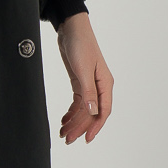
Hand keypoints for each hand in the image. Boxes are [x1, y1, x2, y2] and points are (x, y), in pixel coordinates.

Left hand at [55, 12, 113, 144]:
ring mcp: (89, 85)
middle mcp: (99, 86)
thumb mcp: (83, 69)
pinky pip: (78, 103)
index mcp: (105, 83)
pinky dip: (71, 112)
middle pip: (91, 113)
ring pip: (84, 110)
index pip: (103, 111)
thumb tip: (93, 112)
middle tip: (68, 140)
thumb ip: (88, 91)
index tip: (86, 139)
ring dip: (74, 122)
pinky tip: (63, 120)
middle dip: (80, 127)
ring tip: (63, 133)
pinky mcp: (79, 82)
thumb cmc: (81, 44)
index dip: (95, 126)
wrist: (70, 28)